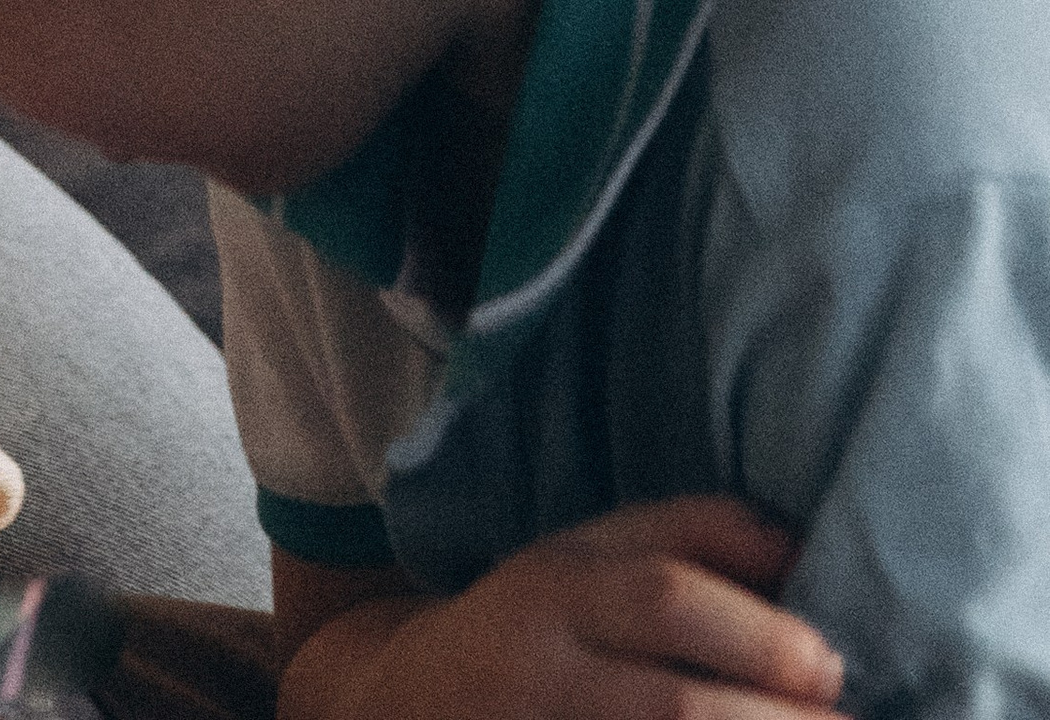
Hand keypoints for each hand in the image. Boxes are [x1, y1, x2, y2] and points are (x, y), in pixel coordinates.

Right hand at [292, 499, 843, 719]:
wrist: (401, 703)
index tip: (832, 663)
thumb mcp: (587, 550)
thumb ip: (691, 532)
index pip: (662, 598)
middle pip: (669, 709)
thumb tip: (803, 543)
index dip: (756, 633)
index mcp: (559, 588)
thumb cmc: (532, 619)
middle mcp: (544, 672)